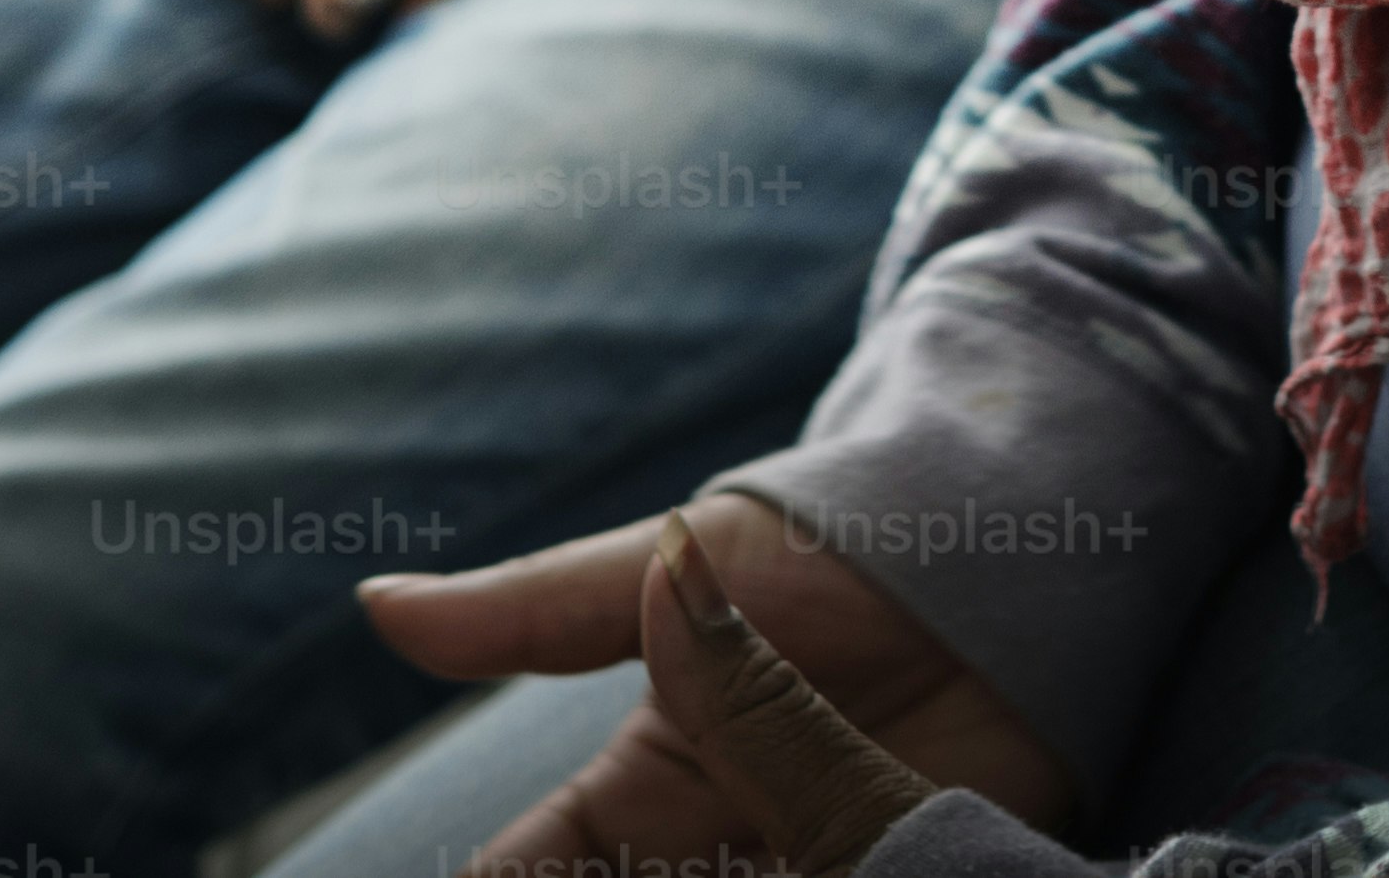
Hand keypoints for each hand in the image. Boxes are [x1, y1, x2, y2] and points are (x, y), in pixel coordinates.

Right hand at [366, 490, 1067, 876]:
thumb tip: (374, 603)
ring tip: (743, 871)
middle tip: (669, 875)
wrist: (1014, 548)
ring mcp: (807, 868)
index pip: (534, 874)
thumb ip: (537, 612)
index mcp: (646, 792)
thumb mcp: (678, 571)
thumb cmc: (830, 544)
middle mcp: (713, 853)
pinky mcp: (900, 877)